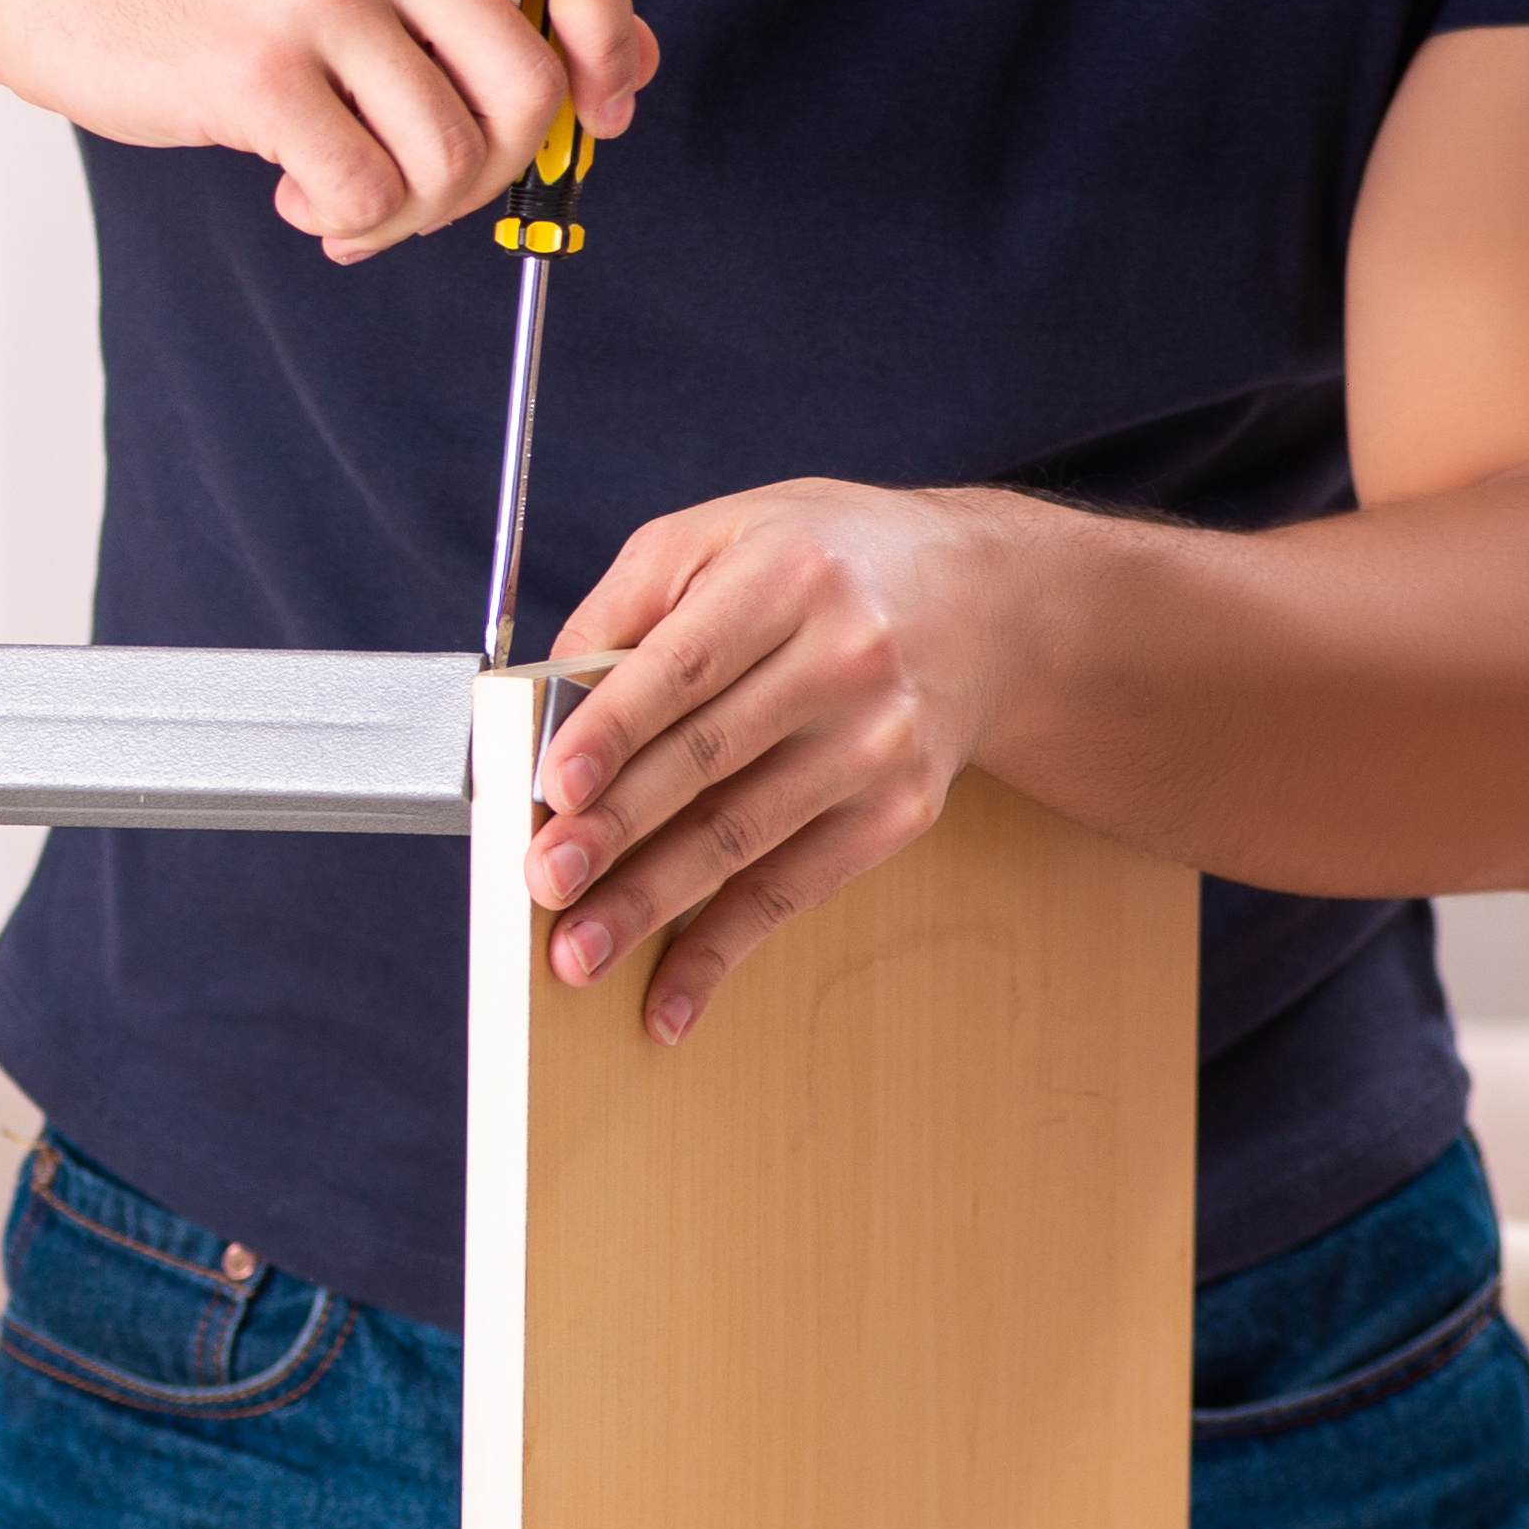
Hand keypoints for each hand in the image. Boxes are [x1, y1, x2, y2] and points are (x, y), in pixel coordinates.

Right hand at [0, 0, 653, 260]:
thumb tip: (620, 74)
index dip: (611, 37)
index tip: (599, 107)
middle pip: (529, 89)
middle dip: (497, 175)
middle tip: (430, 190)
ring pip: (451, 159)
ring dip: (412, 213)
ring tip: (346, 199)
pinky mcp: (260, 72)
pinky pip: (367, 194)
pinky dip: (344, 221)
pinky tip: (297, 197)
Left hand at [522, 480, 1053, 1036]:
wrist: (985, 601)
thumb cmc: (826, 563)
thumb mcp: (724, 534)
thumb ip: (628, 603)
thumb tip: (545, 700)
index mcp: (787, 576)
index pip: (685, 665)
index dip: (614, 730)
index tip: (550, 787)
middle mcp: (843, 659)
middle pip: (709, 760)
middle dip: (616, 832)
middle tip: (543, 884)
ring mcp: (878, 743)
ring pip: (745, 838)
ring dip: (653, 906)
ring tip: (578, 953)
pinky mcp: (900, 811)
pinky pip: (795, 890)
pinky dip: (725, 948)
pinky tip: (670, 994)